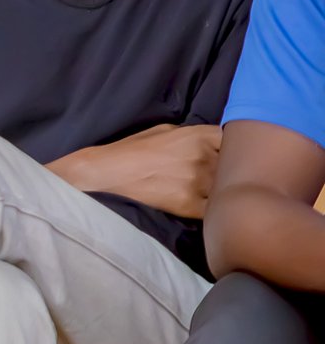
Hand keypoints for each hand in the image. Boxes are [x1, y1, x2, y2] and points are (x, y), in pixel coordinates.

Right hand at [54, 124, 221, 218]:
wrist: (105, 174)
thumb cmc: (131, 150)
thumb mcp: (165, 131)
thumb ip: (194, 136)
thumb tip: (214, 145)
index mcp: (199, 135)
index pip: (238, 142)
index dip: (236, 152)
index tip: (232, 159)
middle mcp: (203, 156)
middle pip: (237, 168)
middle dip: (232, 175)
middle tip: (227, 181)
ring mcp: (198, 181)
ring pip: (229, 190)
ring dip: (225, 195)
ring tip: (217, 198)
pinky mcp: (189, 205)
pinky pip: (215, 210)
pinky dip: (215, 211)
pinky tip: (209, 211)